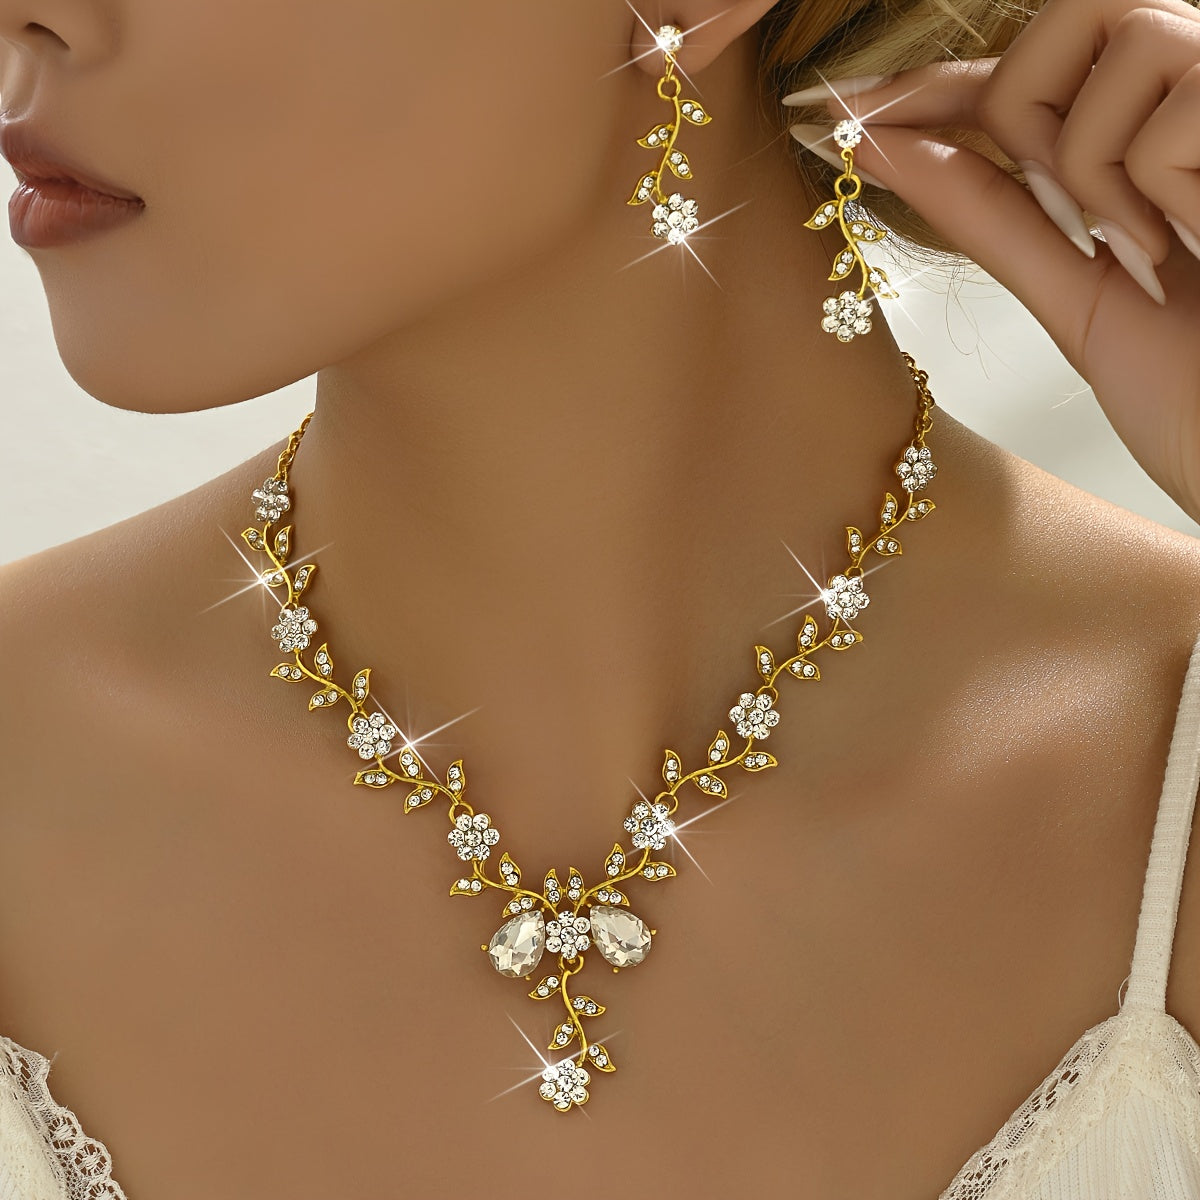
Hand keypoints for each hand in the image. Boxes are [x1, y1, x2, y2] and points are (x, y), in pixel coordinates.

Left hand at [787, 0, 1199, 522]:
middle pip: (1073, 11)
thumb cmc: (1190, 385)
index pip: (1021, 74)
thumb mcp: (1074, 292)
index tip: (830, 106)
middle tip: (1073, 210)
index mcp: (1151, 131)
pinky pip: (1164, 123)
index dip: (926, 86)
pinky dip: (1159, 195)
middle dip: (1031, 104)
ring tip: (1159, 248)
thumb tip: (877, 147)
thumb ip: (988, 213)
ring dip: (1103, 167)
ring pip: (1123, 41)